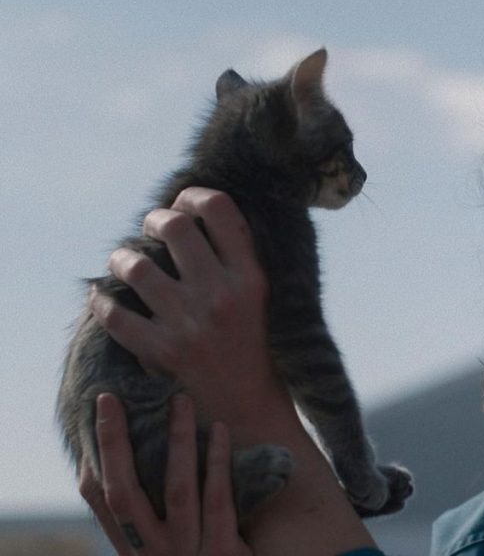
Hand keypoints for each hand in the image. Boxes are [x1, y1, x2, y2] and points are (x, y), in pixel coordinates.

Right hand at [80, 393, 251, 555]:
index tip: (103, 410)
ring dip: (178, 441)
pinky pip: (218, 500)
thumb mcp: (168, 546)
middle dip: (116, 443)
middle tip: (114, 398)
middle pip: (124, 492)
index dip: (98, 455)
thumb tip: (131, 459)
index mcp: (134, 549)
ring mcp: (186, 553)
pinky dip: (218, 463)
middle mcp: (151, 552)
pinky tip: (219, 431)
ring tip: (181, 401)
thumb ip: (153, 515)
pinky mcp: (223, 553)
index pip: (101, 500)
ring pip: (176, 488)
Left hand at [90, 187, 279, 423]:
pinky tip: (105, 300)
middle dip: (154, 220)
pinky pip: (114, 314)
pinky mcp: (162, 353)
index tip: (183, 204)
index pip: (219, 209)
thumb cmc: (251, 347)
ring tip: (125, 264)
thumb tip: (189, 212)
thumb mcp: (259, 299)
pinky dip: (102, 302)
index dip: (193, 195)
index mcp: (250, 277)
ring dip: (122, 260)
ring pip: (135, 267)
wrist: (248, 410)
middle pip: (174, 227)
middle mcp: (221, 295)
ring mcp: (189, 324)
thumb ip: (234, 260)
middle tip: (151, 231)